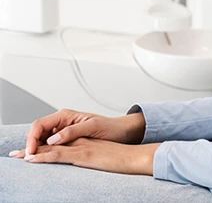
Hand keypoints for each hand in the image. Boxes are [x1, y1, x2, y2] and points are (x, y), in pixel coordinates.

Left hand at [11, 138, 159, 175]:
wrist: (133, 157)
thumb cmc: (119, 157)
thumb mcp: (99, 154)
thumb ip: (87, 153)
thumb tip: (75, 160)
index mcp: (82, 139)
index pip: (57, 141)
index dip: (40, 145)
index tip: (27, 153)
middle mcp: (79, 140)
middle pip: (51, 142)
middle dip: (31, 146)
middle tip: (14, 154)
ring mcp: (81, 146)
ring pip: (51, 146)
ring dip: (33, 150)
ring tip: (17, 156)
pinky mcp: (84, 155)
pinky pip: (60, 154)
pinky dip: (44, 156)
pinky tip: (33, 159)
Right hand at [23, 108, 145, 155]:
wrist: (120, 132)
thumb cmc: (110, 127)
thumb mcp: (92, 126)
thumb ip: (72, 131)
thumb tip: (52, 139)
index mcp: (66, 115)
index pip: (40, 124)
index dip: (32, 138)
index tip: (31, 151)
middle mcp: (62, 122)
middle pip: (37, 132)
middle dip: (30, 144)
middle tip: (29, 158)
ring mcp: (63, 131)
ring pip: (41, 139)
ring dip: (35, 148)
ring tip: (33, 160)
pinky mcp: (66, 140)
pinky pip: (49, 146)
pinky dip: (43, 152)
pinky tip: (43, 159)